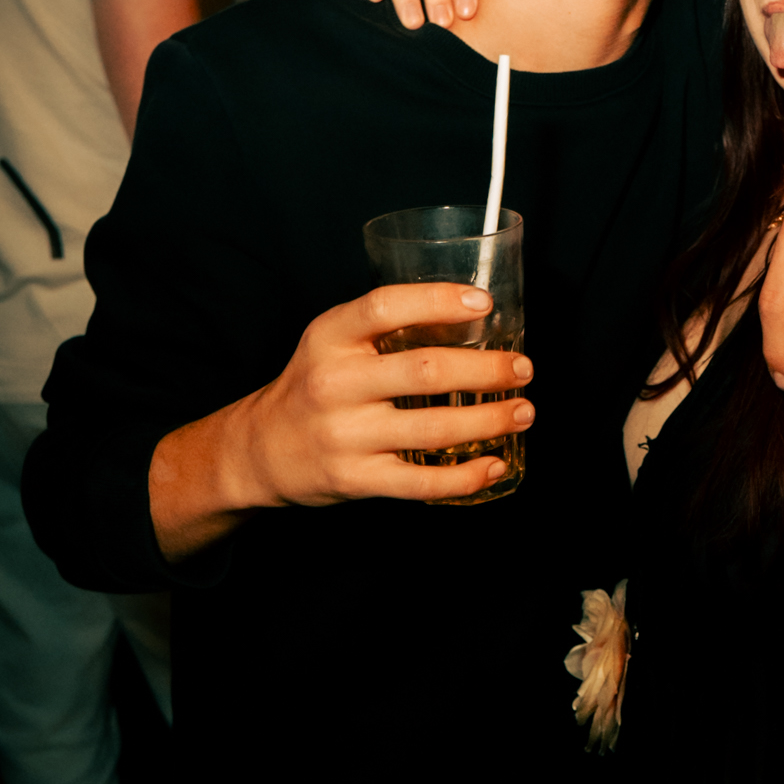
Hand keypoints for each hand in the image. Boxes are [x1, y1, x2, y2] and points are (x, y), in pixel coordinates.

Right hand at [189, 284, 529, 518]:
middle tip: (522, 369)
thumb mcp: (330, 343)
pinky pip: (423, 482)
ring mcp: (345, 435)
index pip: (384, 307)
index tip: (484, 304)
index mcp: (329, 338)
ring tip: (522, 411)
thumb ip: (383, 329)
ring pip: (434, 428)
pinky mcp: (357, 479)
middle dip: (488, 370)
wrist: (261, 450)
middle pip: (425, 371)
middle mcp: (334, 384)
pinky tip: (495, 464)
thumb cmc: (314, 386)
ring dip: (490, 420)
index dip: (438, 301)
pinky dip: (467, 476)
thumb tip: (471, 317)